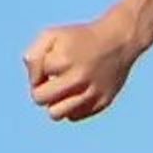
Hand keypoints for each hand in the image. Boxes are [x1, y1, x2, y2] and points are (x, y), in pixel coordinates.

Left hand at [24, 18, 144, 121]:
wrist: (118, 41)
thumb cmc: (79, 39)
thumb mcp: (51, 35)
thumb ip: (34, 56)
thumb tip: (34, 82)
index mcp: (63, 59)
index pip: (35, 79)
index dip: (39, 72)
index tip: (51, 63)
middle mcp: (79, 78)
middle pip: (40, 99)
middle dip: (41, 90)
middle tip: (52, 81)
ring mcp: (92, 93)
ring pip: (56, 114)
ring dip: (54, 103)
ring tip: (63, 91)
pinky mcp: (102, 103)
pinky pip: (74, 116)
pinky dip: (72, 107)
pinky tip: (78, 93)